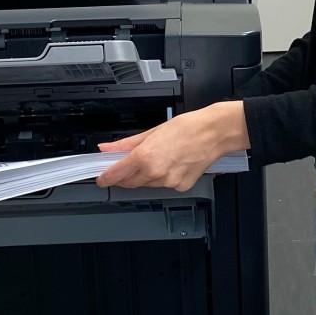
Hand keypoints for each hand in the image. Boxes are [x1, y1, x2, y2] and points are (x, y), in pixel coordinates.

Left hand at [96, 102, 248, 192]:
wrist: (214, 133)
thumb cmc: (188, 128)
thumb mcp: (152, 131)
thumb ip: (126, 143)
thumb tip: (108, 148)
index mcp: (145, 156)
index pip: (116, 174)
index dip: (105, 178)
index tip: (101, 178)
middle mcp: (156, 172)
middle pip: (130, 182)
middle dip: (125, 176)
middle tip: (127, 164)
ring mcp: (169, 182)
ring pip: (147, 184)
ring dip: (145, 175)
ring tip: (159, 157)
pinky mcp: (181, 186)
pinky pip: (164, 185)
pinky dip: (163, 177)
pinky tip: (171, 164)